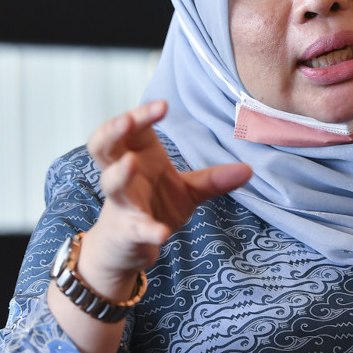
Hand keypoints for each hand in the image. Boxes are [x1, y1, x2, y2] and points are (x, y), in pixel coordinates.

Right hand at [79, 101, 251, 290]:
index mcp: (136, 156)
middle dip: (112, 131)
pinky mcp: (127, 232)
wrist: (126, 247)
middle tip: (128, 120)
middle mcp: (123, 176)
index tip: (164, 105)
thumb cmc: (153, 205)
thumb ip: (213, 180)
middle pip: (103, 146)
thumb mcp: (187, 191)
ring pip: (111, 183)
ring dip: (119, 173)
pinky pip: (135, 229)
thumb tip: (249, 169)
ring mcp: (123, 204)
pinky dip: (148, 230)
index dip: (142, 114)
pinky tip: (162, 233)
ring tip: (131, 162)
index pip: (131, 128)